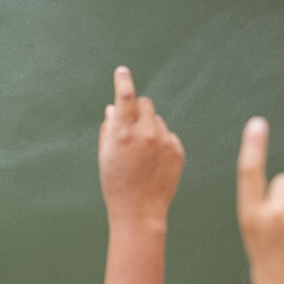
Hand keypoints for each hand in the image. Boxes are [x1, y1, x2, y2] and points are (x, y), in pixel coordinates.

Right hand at [98, 66, 185, 223]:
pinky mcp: (177, 151)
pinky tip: (154, 163)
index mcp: (123, 133)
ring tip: (142, 154)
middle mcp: (146, 133)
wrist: (140, 211)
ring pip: (158, 121)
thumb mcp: (105, 156)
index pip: (125, 97)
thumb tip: (113, 108)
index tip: (123, 71)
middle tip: (131, 126)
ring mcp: (164, 142)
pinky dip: (161, 143)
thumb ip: (109, 128)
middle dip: (138, 110)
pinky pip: (169, 136)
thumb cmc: (116, 184)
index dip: (123, 81)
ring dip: (150, 128)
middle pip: (146, 104)